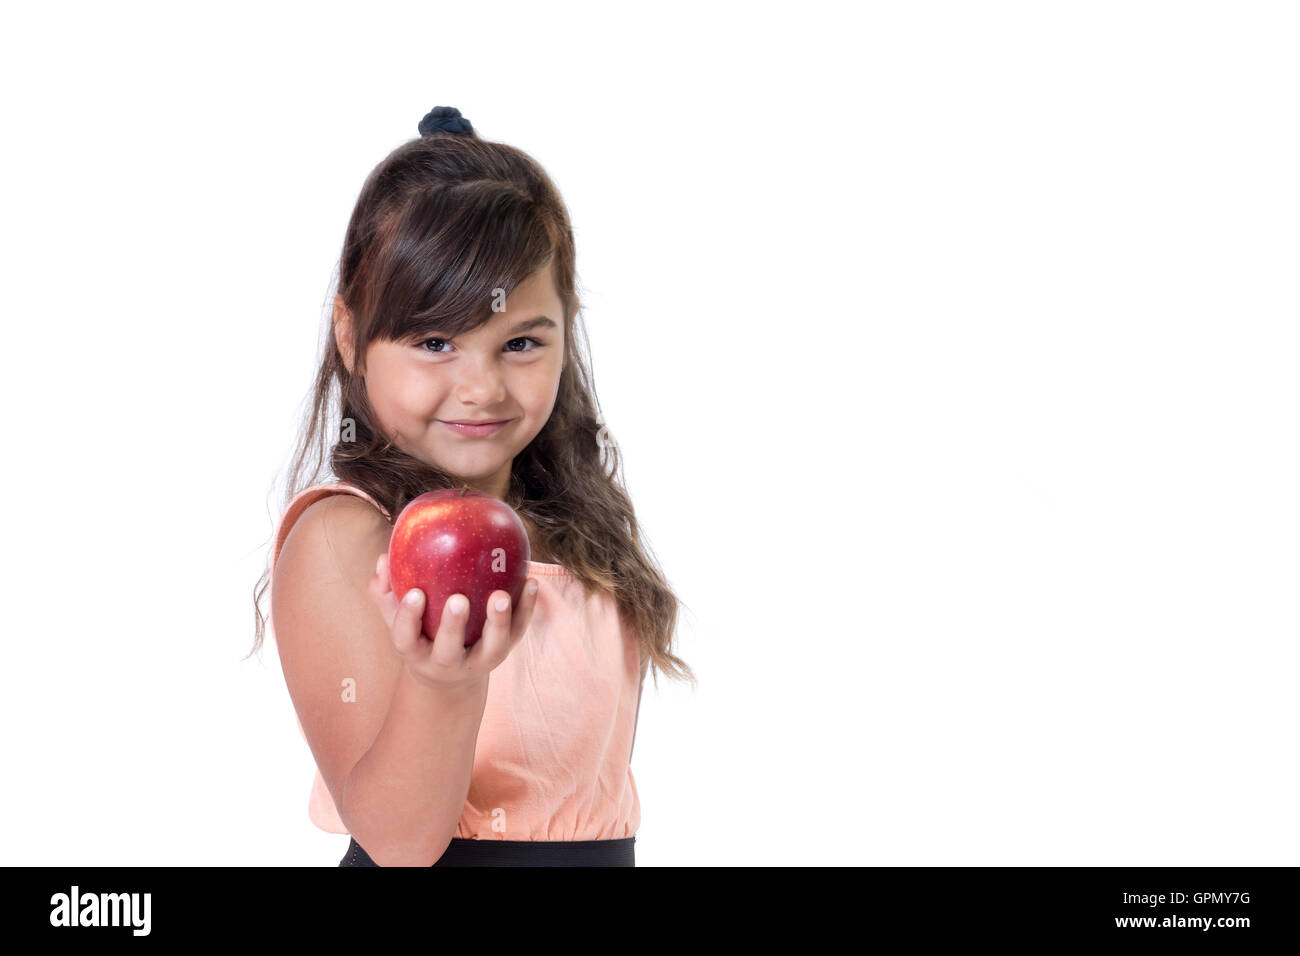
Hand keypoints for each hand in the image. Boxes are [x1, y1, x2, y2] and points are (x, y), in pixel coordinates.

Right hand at [368, 552, 539, 691]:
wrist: (448, 676)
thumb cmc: (419, 634)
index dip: (408, 618)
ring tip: (502, 595)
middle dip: (453, 626)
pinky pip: (517, 632)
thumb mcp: (398, 619)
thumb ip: (386, 591)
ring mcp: (478, 660)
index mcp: (416, 652)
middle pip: (448, 651)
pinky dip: (526, 608)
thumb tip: (383, 558)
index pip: (406, 638)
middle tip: (458, 599)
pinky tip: (531, 582)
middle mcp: (446, 662)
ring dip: (499, 622)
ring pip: (491, 647)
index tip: (414, 594)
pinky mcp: (502, 652)